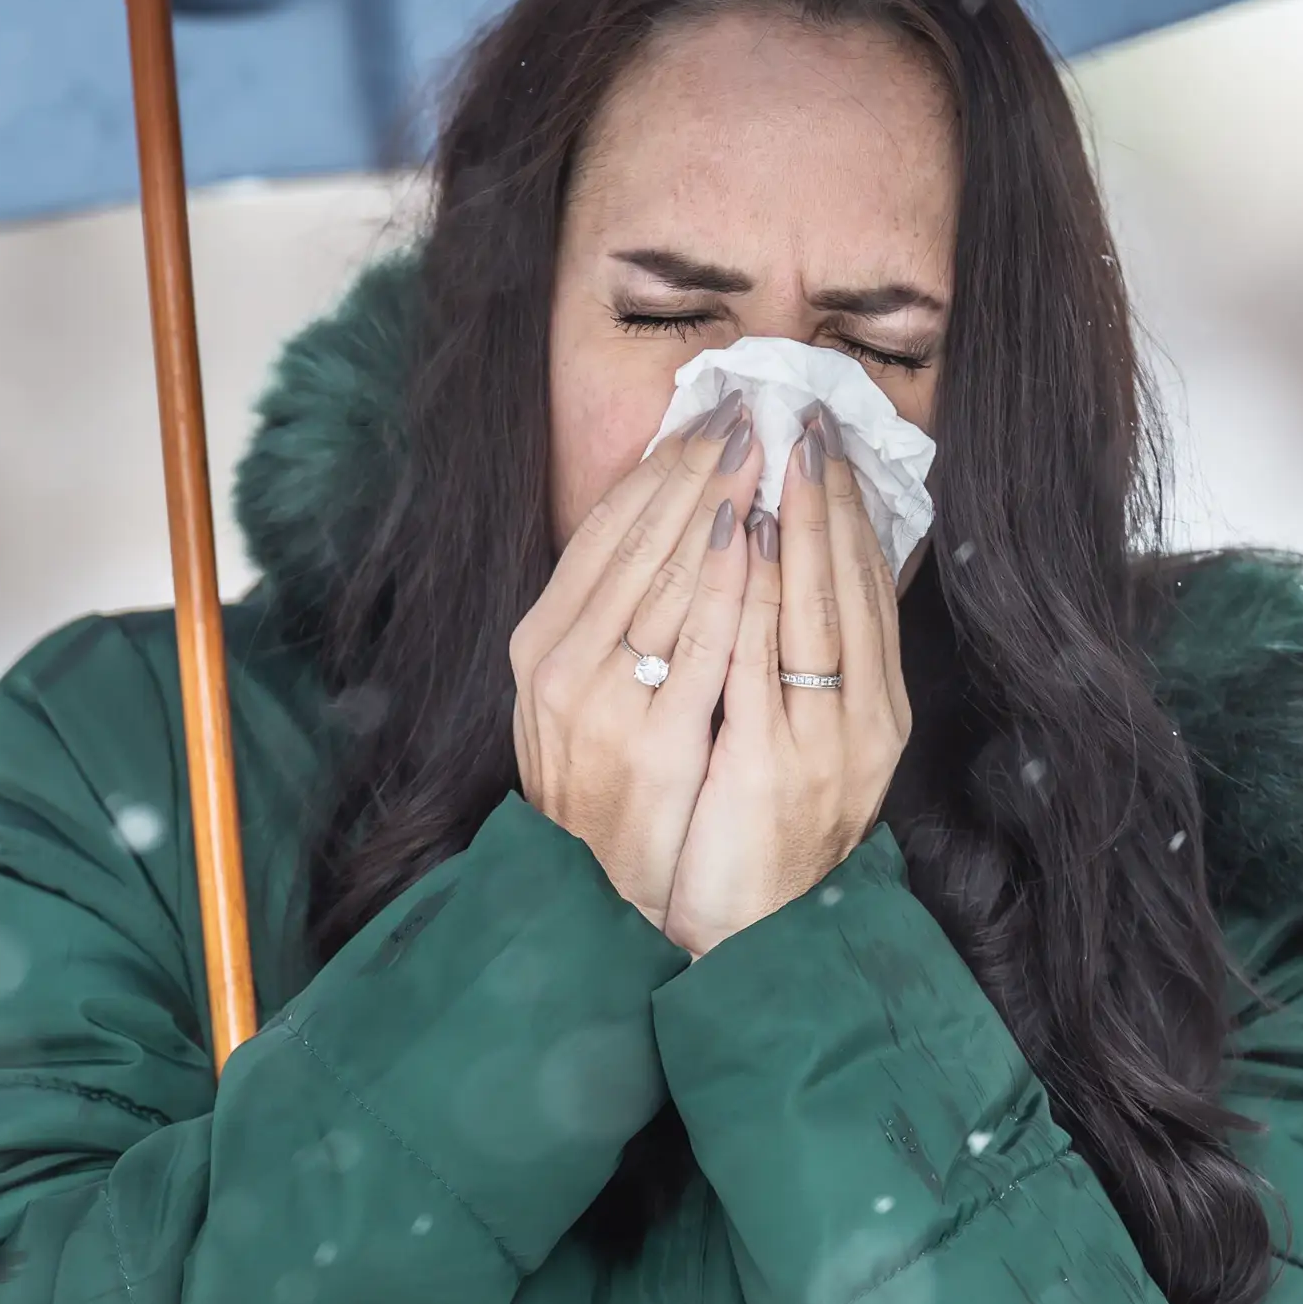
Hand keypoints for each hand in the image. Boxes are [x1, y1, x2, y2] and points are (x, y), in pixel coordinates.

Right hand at [508, 398, 763, 927]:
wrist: (595, 895)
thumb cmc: (602, 785)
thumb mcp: (580, 692)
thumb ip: (610, 618)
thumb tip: (664, 529)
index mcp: (540, 641)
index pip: (602, 531)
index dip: (656, 468)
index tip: (704, 416)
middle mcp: (559, 664)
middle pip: (635, 542)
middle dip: (693, 468)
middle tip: (745, 408)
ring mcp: (603, 702)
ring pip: (665, 578)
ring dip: (716, 504)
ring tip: (761, 448)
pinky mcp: (654, 741)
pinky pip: (698, 646)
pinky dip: (729, 584)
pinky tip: (757, 537)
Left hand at [662, 409, 914, 959]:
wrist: (751, 940)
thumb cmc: (762, 838)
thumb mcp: (801, 747)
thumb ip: (805, 672)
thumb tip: (796, 578)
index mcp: (876, 713)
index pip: (871, 591)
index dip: (851, 512)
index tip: (827, 443)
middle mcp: (864, 724)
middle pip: (852, 589)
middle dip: (828, 498)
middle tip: (807, 418)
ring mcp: (824, 745)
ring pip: (817, 613)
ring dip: (800, 526)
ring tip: (779, 454)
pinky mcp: (774, 767)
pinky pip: (767, 661)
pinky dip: (761, 593)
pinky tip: (751, 538)